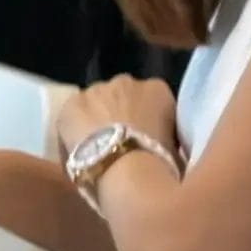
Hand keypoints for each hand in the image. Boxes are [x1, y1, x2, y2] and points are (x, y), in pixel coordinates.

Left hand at [56, 75, 178, 160]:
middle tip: (126, 146)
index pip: (156, 102)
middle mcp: (127, 81)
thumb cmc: (160, 164)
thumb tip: (166, 149)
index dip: (153, 123)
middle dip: (125, 116)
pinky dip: (78, 128)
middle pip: (125, 97)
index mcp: (158, 90)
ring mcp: (96, 89)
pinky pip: (75, 115)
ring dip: (101, 120)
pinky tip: (83, 150)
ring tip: (103, 149)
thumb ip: (170, 141)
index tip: (152, 143)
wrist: (126, 170)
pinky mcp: (72, 103)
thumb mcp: (178, 151)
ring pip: (98, 103)